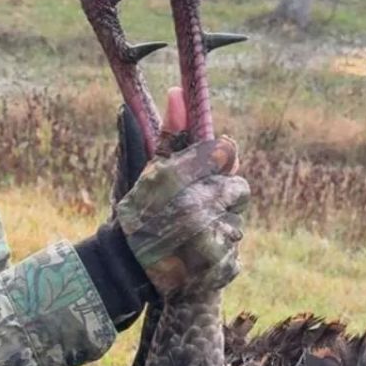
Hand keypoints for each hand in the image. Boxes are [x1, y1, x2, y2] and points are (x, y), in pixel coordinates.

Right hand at [113, 98, 247, 294]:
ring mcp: (209, 241)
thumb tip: (178, 91)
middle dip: (222, 195)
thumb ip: (170, 135)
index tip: (205, 172)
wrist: (127, 274)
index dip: (218, 161)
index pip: (224, 152)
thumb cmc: (140, 216)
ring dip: (222, 224)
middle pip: (238, 186)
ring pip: (238, 218)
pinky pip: (236, 247)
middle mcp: (194, 208)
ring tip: (192, 235)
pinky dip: (220, 252)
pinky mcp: (222, 267)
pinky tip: (196, 257)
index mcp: (173, 179)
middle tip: (194, 208)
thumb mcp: (149, 172)